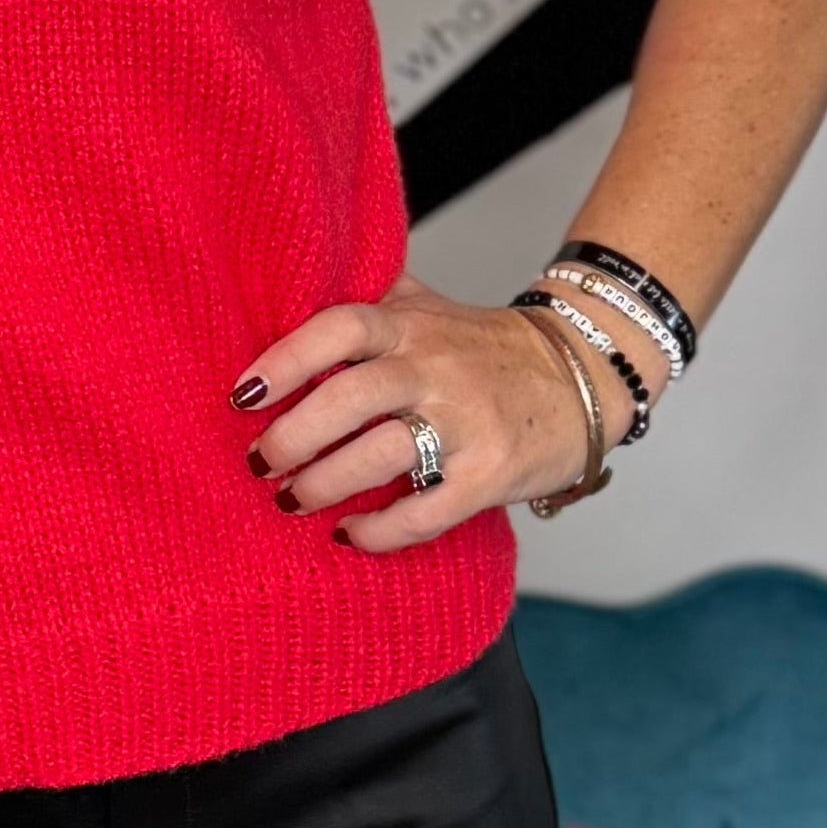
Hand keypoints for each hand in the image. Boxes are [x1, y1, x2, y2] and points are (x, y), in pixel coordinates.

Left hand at [234, 271, 597, 549]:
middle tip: (260, 462)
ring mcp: (466, 422)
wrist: (583, 377)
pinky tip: (351, 534)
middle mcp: (435, 368)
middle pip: (351, 397)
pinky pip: (427, 511)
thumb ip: (366, 298)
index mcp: (411, 324)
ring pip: (382, 455)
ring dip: (325, 484)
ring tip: (292, 500)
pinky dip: (381, 531)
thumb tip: (282, 293)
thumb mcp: (426, 306)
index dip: (287, 358)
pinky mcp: (492, 474)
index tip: (243, 394)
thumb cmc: (482, 346)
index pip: (340, 326)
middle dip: (293, 436)